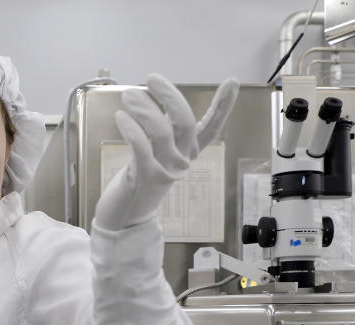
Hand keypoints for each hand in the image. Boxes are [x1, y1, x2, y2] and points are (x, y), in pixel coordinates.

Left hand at [93, 74, 238, 230]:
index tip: (232, 82)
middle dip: (169, 95)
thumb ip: (165, 129)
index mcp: (188, 153)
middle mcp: (182, 161)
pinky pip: (140, 147)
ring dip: (143, 108)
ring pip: (161, 131)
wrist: (126, 217)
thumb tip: (163, 99)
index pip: (212, 127)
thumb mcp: (157, 152)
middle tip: (152, 78)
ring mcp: (165, 170)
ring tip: (129, 95)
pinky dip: (131, 128)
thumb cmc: (140, 179)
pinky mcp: (145, 177)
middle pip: (184, 122)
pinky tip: (121, 117)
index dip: (223, 106)